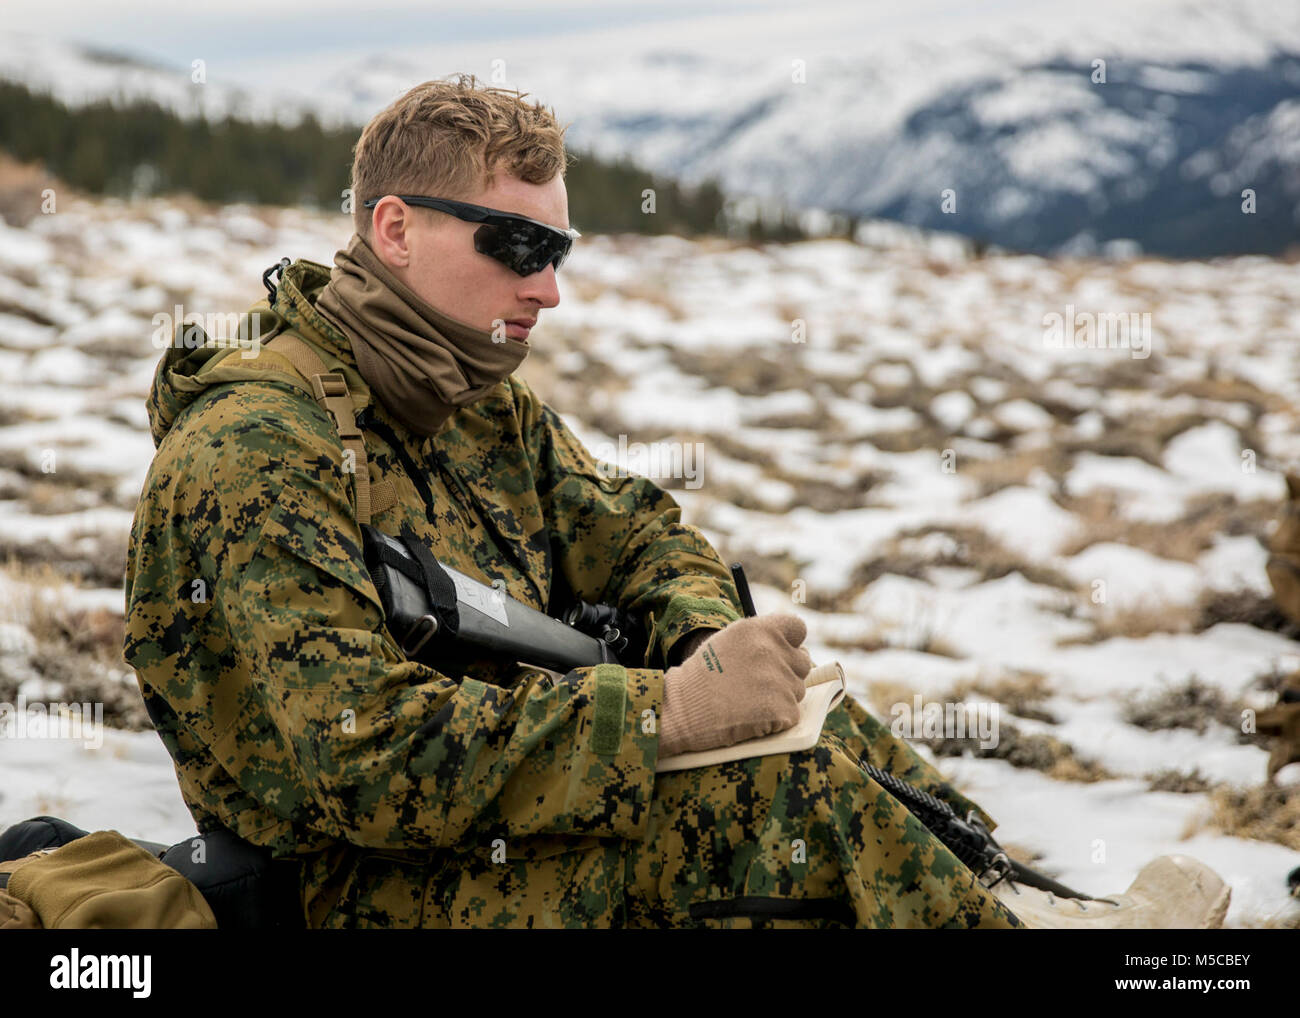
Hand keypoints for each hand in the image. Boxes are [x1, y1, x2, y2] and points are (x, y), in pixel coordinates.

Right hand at [658, 613, 812, 756]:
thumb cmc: (703, 675)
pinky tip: (751, 715)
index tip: (780, 654)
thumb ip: (762, 638)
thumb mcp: (729, 641)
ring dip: (780, 697)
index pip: (798, 628)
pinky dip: (776, 719)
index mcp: (760, 629)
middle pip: (802, 662)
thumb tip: (794, 647)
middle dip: (786, 672)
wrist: (682, 709)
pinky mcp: (781, 710)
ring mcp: (779, 681)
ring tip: (749, 700)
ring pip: (797, 690)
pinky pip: (792, 714)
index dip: (791, 643)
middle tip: (758, 683)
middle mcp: (773, 651)